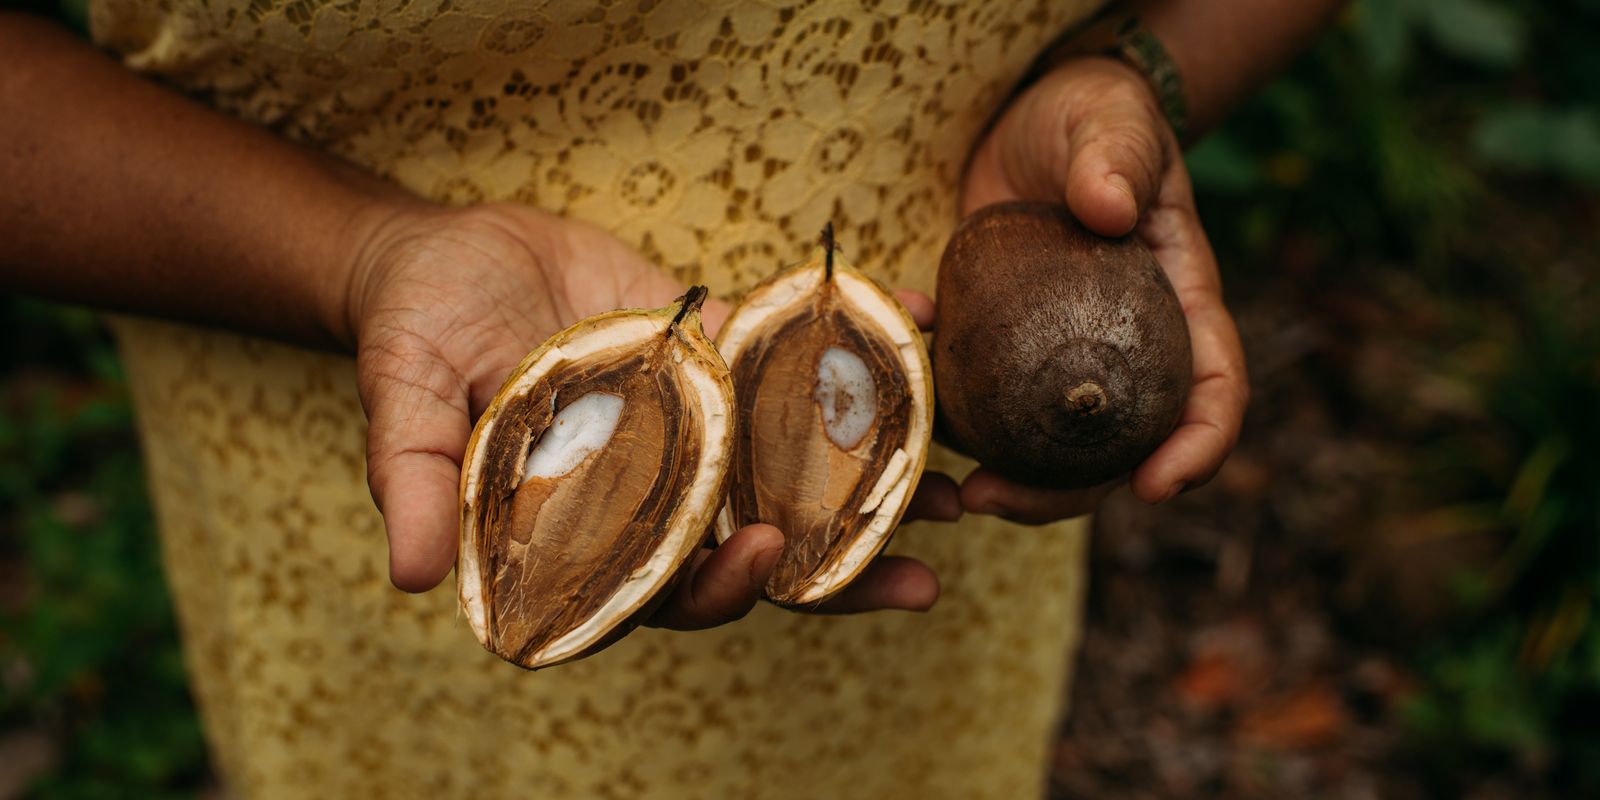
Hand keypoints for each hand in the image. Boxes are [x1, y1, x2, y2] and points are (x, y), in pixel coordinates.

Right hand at [345, 202, 947, 628]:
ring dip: (874, 484)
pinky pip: (792, 370)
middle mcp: (655, 490)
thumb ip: (417, 484)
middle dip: (836, 567)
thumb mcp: (405, 403)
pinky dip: (859, 358)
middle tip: (921, 571)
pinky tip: (926, 336)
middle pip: (752, 546)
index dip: (714, 588)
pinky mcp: (721, 359)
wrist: (449, 248)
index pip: (659, 587)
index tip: (761, 557)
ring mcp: (698, 427)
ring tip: (959, 489)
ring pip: (793, 471)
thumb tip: (412, 577)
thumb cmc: (413, 333)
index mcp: (586, 528)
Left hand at [957, 56, 1248, 523]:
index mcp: (1180, 305)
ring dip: (1001, 479)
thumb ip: (1116, 158)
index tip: (1157, 486)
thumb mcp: (1111, 123)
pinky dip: (946, 411)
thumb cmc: (1092, 119)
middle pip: (1116, 448)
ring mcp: (1062, 361)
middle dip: (1064, 495)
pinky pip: (981, 400)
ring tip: (950, 491)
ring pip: (1047, 448)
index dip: (1197, 445)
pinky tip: (904, 392)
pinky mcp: (1004, 353)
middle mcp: (1127, 351)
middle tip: (993, 499)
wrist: (1032, 124)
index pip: (1211, 387)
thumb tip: (1109, 208)